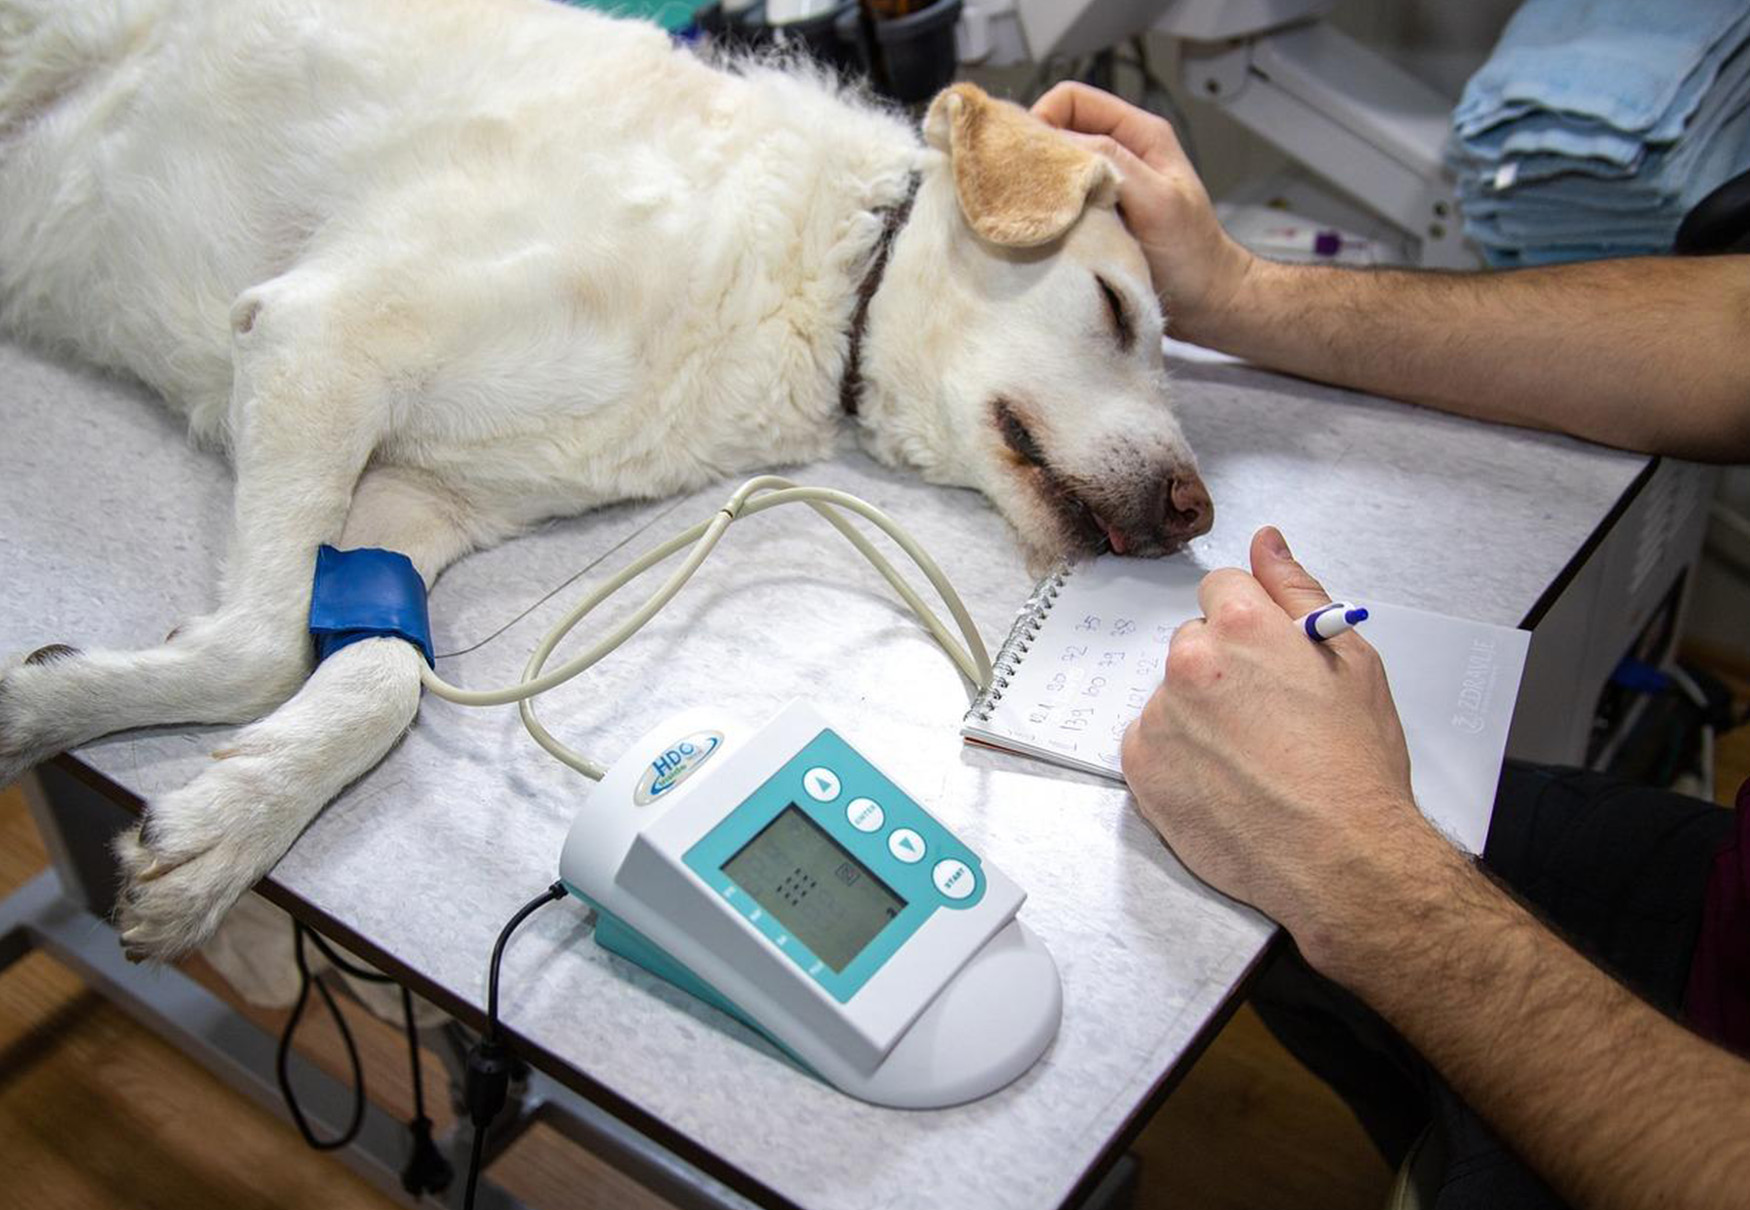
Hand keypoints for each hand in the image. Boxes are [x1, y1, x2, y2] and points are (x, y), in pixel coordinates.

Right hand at [1032, 82, 1255, 343]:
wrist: (1207, 303)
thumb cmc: (1194, 255)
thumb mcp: (1158, 202)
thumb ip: (1115, 164)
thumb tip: (1060, 144)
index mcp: (1139, 133)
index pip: (1072, 99)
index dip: (1042, 119)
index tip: (1027, 158)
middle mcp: (1120, 152)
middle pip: (1058, 130)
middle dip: (1035, 153)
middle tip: (1021, 188)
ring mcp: (1106, 184)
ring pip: (1056, 167)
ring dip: (1040, 186)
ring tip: (1032, 211)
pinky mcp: (1097, 215)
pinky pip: (1060, 200)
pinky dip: (1047, 211)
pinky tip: (1044, 229)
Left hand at [1121, 526, 1458, 972]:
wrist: (1342, 858)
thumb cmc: (1356, 767)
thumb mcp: (1351, 660)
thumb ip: (1297, 590)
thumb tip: (1265, 542)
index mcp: (1241, 626)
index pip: (1220, 590)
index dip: (1250, 624)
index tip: (1269, 659)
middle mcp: (1190, 663)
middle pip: (1194, 643)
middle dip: (1223, 669)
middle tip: (1268, 717)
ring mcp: (1159, 716)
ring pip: (1172, 695)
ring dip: (1199, 715)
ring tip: (1250, 759)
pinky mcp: (1141, 766)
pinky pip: (1151, 741)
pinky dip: (1178, 756)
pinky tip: (1222, 781)